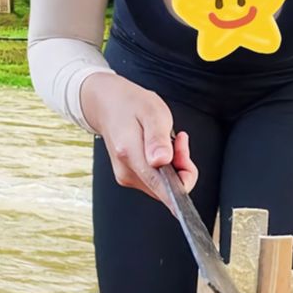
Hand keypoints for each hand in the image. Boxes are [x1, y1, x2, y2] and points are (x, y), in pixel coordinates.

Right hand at [80, 72, 197, 213]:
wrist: (107, 104)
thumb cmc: (130, 105)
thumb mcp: (152, 112)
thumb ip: (157, 138)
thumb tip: (162, 161)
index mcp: (131, 155)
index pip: (164, 189)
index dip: (184, 181)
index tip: (185, 157)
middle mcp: (126, 171)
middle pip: (167, 189)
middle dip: (181, 168)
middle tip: (177, 141)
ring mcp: (126, 176)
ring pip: (163, 185)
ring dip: (173, 166)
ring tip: (166, 140)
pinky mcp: (128, 176)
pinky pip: (156, 180)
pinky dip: (164, 167)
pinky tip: (158, 148)